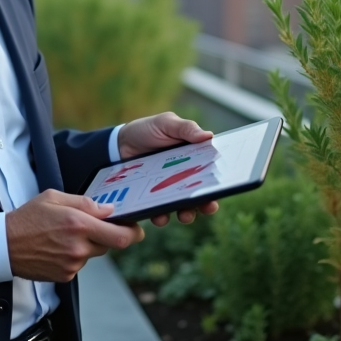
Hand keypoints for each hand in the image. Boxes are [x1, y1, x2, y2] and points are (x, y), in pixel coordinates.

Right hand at [6, 190, 144, 282]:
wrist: (3, 245)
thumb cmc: (28, 218)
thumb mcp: (54, 197)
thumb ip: (85, 203)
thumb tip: (109, 210)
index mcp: (78, 224)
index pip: (120, 236)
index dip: (133, 233)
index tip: (136, 228)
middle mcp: (78, 247)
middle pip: (110, 245)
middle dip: (108, 235)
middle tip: (95, 226)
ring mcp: (72, 264)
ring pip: (94, 254)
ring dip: (89, 244)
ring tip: (66, 235)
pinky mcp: (65, 275)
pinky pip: (80, 264)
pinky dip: (75, 255)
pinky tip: (58, 247)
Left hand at [117, 111, 219, 227]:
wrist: (118, 144)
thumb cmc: (147, 130)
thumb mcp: (166, 124)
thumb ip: (186, 129)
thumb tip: (209, 136)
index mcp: (193, 158)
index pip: (210, 172)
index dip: (218, 182)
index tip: (222, 189)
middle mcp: (184, 177)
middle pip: (201, 194)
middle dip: (207, 203)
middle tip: (208, 206)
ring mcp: (168, 189)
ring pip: (183, 206)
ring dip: (187, 214)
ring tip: (184, 216)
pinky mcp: (152, 199)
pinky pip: (159, 212)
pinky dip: (161, 216)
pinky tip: (159, 217)